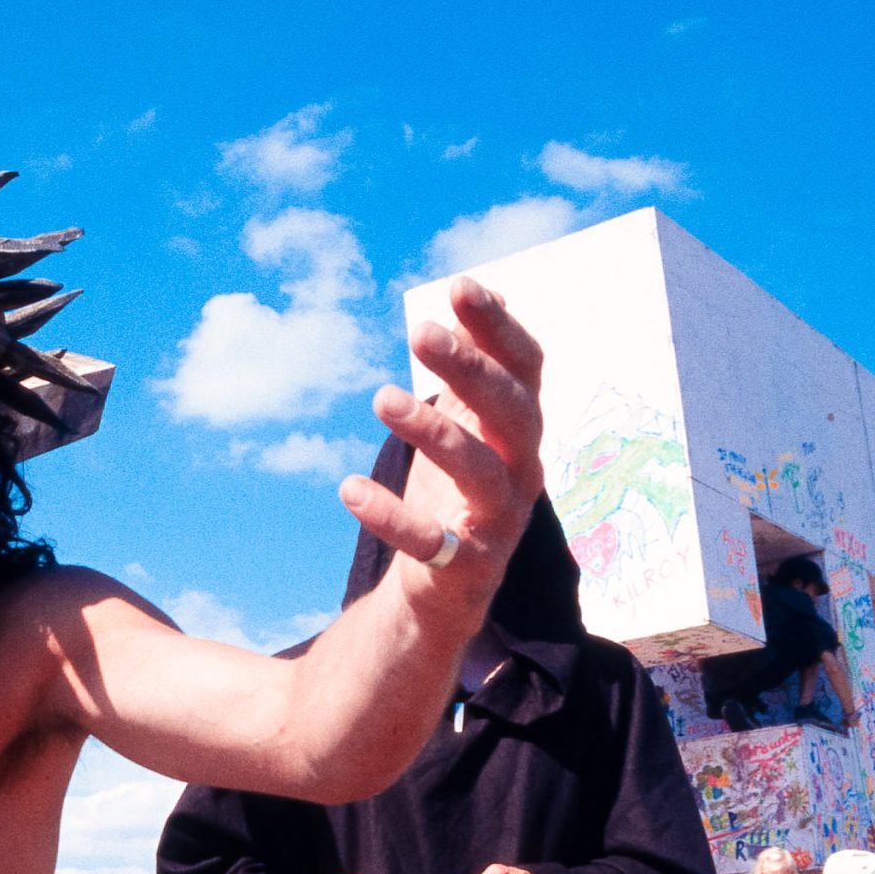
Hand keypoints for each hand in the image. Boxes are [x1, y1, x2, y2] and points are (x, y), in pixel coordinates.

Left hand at [338, 278, 545, 609]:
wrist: (446, 585)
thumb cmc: (457, 489)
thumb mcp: (469, 420)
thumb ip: (478, 362)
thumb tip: (487, 290)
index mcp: (520, 429)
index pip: (526, 369)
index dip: (499, 328)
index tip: (460, 287)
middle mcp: (522, 470)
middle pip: (511, 412)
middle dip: (471, 369)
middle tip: (421, 332)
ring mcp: (499, 520)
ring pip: (480, 472)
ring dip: (432, 432)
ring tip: (381, 397)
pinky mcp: (466, 566)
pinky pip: (433, 541)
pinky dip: (392, 517)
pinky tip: (348, 488)